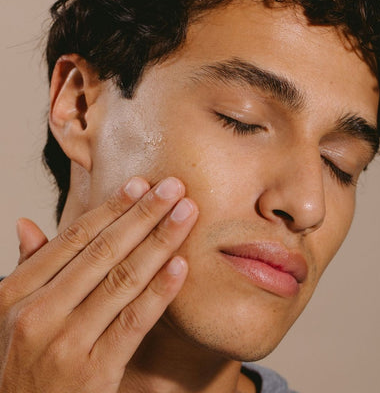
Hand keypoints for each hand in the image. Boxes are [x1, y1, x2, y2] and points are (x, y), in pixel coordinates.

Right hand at [0, 177, 197, 392]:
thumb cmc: (24, 360)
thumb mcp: (12, 314)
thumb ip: (27, 268)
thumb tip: (26, 223)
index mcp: (17, 292)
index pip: (74, 238)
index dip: (111, 208)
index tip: (141, 184)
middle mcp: (37, 314)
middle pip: (103, 251)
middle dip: (144, 214)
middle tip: (174, 187)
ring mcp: (65, 344)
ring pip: (123, 279)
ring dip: (160, 241)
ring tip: (186, 214)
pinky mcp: (94, 372)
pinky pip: (134, 322)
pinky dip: (159, 291)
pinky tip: (181, 265)